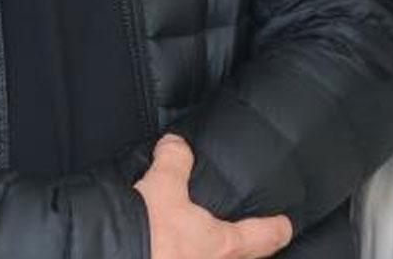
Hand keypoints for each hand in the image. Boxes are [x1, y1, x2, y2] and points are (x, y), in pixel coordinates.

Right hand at [135, 134, 293, 258]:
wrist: (107, 257)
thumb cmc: (145, 233)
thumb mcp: (161, 187)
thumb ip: (174, 161)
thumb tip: (176, 144)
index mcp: (223, 244)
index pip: (266, 237)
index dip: (278, 227)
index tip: (285, 222)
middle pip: (244, 258)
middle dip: (244, 244)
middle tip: (245, 230)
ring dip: (211, 251)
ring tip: (203, 239)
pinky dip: (186, 254)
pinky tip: (171, 248)